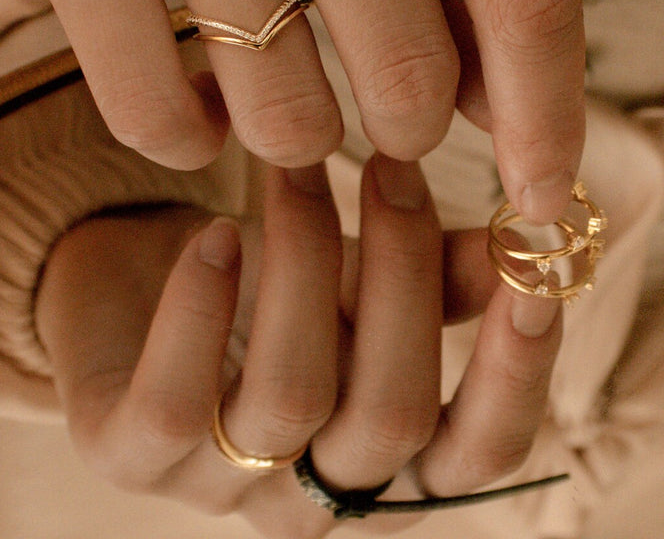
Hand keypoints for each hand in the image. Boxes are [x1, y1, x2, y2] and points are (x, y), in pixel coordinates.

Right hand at [0, 0, 583, 220]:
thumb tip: (493, 107)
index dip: (547, 117)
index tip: (544, 195)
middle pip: (405, 72)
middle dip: (407, 124)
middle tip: (383, 99)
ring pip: (285, 116)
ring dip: (301, 130)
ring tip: (283, 68)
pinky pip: (158, 118)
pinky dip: (197, 138)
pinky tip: (205, 91)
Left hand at [34, 156, 561, 536]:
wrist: (135, 282)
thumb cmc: (265, 285)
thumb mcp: (359, 275)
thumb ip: (439, 275)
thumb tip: (528, 244)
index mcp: (381, 460)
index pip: (474, 456)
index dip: (515, 376)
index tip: (535, 273)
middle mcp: (311, 496)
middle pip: (391, 421)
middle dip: (404, 279)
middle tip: (394, 167)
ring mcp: (218, 488)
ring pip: (291, 401)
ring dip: (305, 264)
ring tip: (298, 169)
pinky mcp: (129, 459)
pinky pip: (174, 404)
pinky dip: (201, 310)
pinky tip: (214, 236)